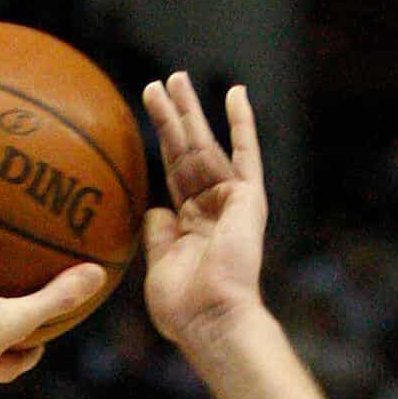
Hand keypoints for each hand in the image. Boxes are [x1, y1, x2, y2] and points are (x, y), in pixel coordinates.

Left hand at [142, 75, 269, 353]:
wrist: (212, 320)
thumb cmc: (183, 308)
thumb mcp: (160, 267)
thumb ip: (158, 236)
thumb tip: (153, 208)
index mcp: (190, 225)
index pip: (173, 174)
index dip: (162, 144)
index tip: (149, 118)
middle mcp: (212, 208)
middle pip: (187, 151)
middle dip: (174, 116)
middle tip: (160, 83)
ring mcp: (230, 201)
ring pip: (206, 145)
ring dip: (190, 111)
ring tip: (174, 78)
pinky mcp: (248, 198)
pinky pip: (245, 153)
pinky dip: (242, 123)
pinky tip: (236, 92)